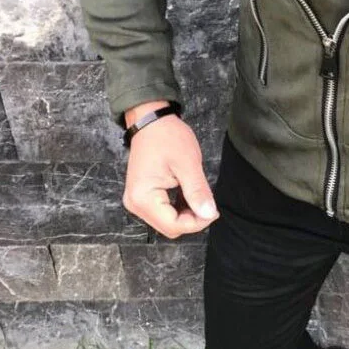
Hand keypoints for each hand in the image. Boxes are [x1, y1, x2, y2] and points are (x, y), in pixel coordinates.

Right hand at [122, 100, 219, 238]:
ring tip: (199, 197)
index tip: (213, 211)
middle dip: (192, 220)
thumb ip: (197, 192)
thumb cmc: (167, 138)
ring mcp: (137, 201)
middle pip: (169, 227)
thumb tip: (208, 214)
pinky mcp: (142, 196)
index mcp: (143, 197)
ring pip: (167, 221)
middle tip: (208, 203)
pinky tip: (189, 195)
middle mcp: (135, 203)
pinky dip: (178, 208)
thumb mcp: (187, 164)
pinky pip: (163, 212)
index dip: (197, 223)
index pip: (173, 225)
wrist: (151, 121)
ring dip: (186, 215)